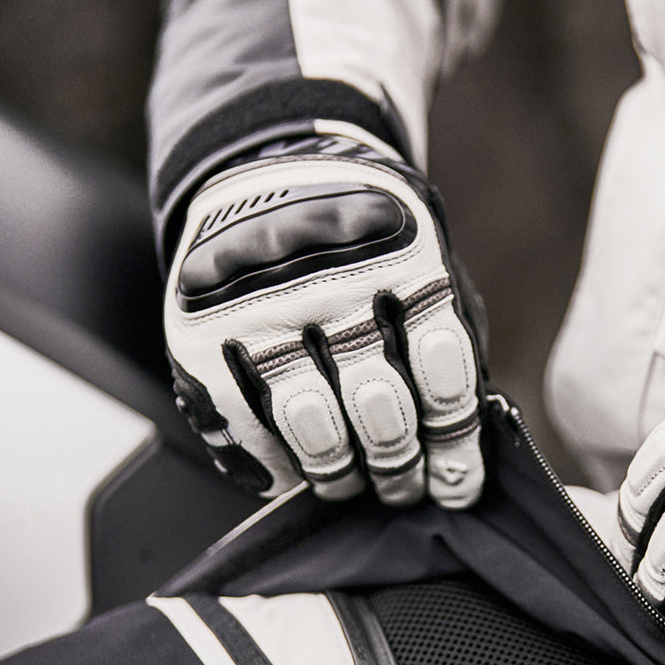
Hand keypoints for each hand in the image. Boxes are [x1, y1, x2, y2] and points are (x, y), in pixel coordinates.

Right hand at [164, 135, 484, 508]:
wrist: (266, 174)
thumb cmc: (365, 241)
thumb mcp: (426, 262)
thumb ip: (446, 340)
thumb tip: (462, 449)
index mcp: (407, 259)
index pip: (442, 376)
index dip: (453, 446)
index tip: (457, 486)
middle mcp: (332, 278)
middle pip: (377, 408)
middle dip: (398, 467)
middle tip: (403, 490)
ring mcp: (261, 303)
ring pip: (309, 424)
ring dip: (337, 473)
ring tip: (351, 485)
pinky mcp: (202, 327)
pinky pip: (240, 421)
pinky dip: (269, 460)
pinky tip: (290, 473)